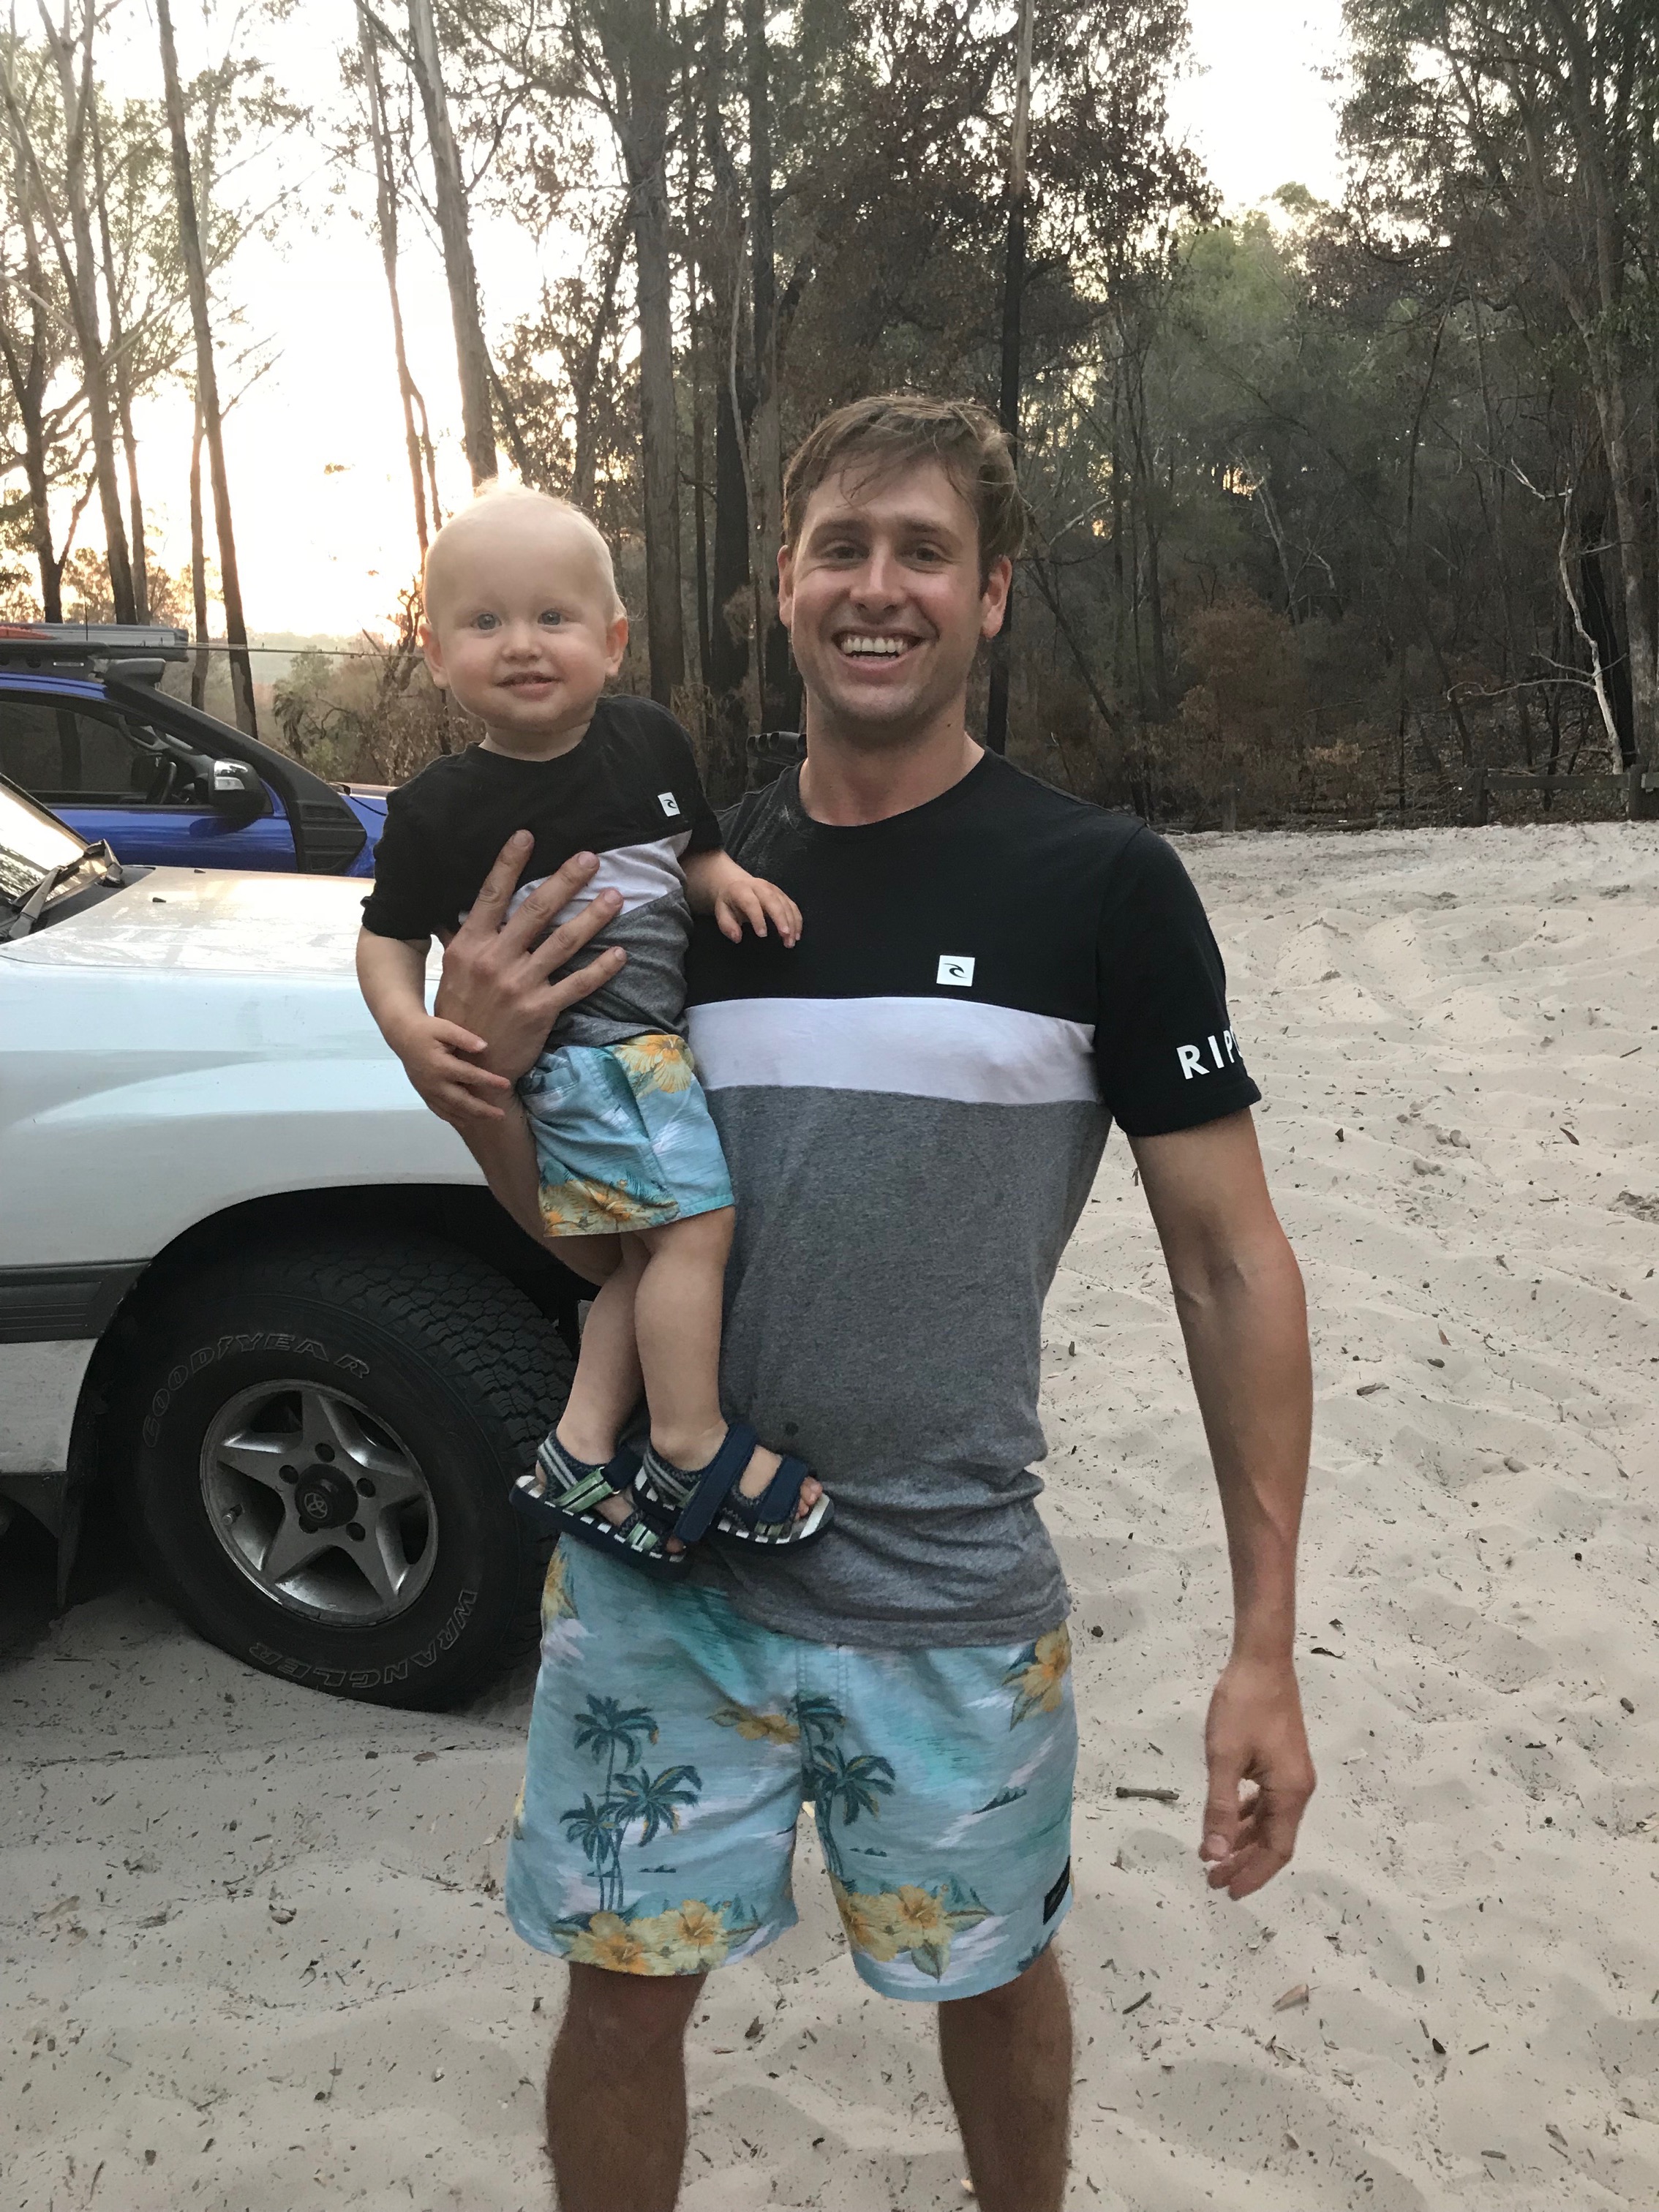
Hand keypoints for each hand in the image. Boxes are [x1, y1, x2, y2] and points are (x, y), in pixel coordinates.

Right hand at [388, 1009, 513, 1129]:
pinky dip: (453, 1118)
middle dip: (482, 1109)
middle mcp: (434, 1083)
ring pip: (451, 1110)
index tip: (507, 1085)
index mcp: (440, 1065)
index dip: (489, 1081)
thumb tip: (484, 1047)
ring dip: (471, 1117)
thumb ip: (464, 1037)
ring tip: (490, 1121)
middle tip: (502, 1115)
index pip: (469, 1076)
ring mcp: (427, 1091)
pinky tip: (467, 1122)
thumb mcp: (445, 1027)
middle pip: (461, 1101)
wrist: (402, 1035)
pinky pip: (439, 1110)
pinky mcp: (424, 1094)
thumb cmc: (427, 1029)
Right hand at [433, 834, 626, 1098]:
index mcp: (470, 945)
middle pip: (536, 910)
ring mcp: (519, 985)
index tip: (527, 835)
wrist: (469, 1066)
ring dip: (593, 917)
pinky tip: (620, 953)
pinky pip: (578, 984)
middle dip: (566, 881)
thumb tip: (460, 905)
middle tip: (590, 858)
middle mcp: (494, 960)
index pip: (491, 895)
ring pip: (563, 942)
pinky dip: (602, 968)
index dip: (509, 863)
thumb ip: (464, 936)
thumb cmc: (461, 1013)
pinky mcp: (541, 1010)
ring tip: (616, 897)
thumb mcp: (455, 970)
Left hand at [712, 871, 801, 946]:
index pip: (751, 903)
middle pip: (774, 901)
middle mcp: (760, 887)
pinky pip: (793, 906)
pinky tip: (796, 934)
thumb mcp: (721, 912)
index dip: (758, 919)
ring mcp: (774, 889)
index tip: (762, 935)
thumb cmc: (729, 901)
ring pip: (786, 904)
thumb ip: (727, 925)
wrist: (735, 883)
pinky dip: (797, 920)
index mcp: (742, 890)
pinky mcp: (782, 894)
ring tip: (791, 941)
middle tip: (785, 937)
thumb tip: (737, 938)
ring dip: (792, 923)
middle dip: (781, 919)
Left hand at [1198, 1653, 1314, 1898]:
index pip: (1276, 1851)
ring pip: (1269, 1820)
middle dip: (1244, 1862)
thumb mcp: (1224, 1759)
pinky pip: (1265, 1800)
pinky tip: (1228, 1820)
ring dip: (1242, 1839)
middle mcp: (1297, 1788)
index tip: (1227, 1891)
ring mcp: (1291, 1773)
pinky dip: (1247, 1815)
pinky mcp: (1281, 1759)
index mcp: (1291, 1792)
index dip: (1253, 1875)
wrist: (1262, 1659)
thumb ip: (1220, 1809)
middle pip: (1273, 1840)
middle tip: (1212, 1879)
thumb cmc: (1243, 1705)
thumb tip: (1216, 1855)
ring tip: (1213, 1854)